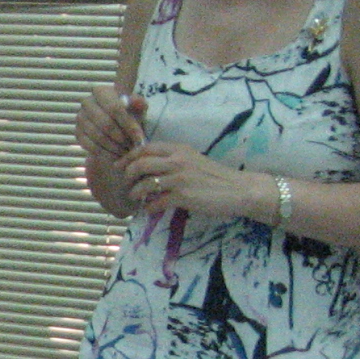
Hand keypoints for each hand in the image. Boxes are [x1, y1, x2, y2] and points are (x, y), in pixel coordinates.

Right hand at [75, 84, 147, 168]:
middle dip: (122, 138)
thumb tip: (137, 101)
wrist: (116, 127)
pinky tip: (116, 155)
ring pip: (98, 136)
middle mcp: (87, 102)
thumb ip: (139, 104)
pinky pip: (90, 146)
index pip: (115, 108)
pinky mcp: (77, 133)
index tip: (140, 138)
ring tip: (126, 152)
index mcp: (101, 91)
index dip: (128, 124)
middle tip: (132, 147)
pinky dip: (105, 153)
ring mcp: (80, 118)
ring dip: (115, 147)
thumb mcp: (137, 109)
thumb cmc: (128, 115)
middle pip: (105, 124)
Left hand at [122, 141, 262, 219]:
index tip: (120, 166)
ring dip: (135, 192)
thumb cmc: (216, 176)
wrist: (239, 190)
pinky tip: (149, 210)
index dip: (128, 157)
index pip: (145, 148)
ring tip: (135, 197)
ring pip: (144, 184)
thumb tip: (148, 166)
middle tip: (126, 183)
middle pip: (140, 164)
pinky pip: (156, 202)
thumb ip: (173, 160)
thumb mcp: (193, 160)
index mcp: (179, 149)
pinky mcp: (183, 196)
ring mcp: (179, 178)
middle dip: (127, 175)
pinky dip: (148, 207)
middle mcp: (177, 161)